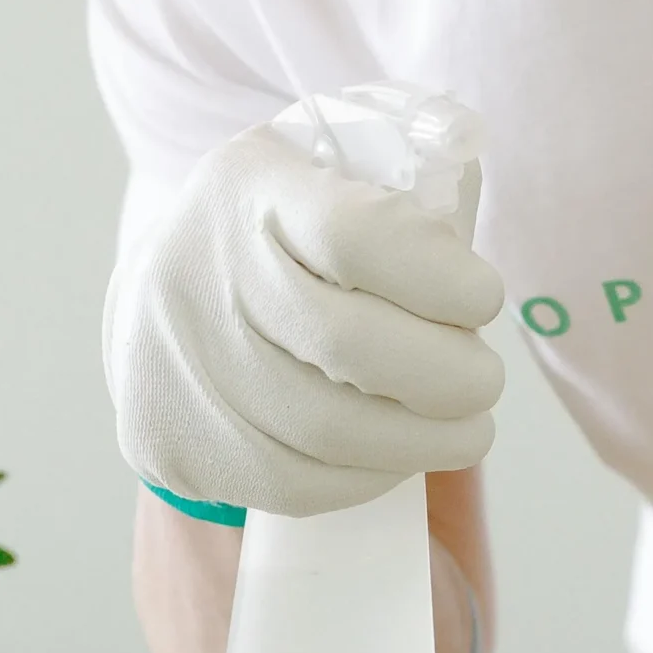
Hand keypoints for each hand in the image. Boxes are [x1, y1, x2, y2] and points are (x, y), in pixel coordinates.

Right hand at [105, 120, 506, 515]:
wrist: (166, 287)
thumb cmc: (288, 231)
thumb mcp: (336, 171)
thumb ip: (413, 193)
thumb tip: (472, 261)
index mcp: (252, 185)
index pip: (360, 234)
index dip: (444, 278)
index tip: (484, 299)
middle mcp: (198, 270)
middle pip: (350, 345)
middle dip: (451, 376)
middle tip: (486, 382)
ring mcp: (177, 363)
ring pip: (328, 430)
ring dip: (426, 442)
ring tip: (468, 429)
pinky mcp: (172, 442)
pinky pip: (296, 482)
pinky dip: (369, 476)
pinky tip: (399, 454)